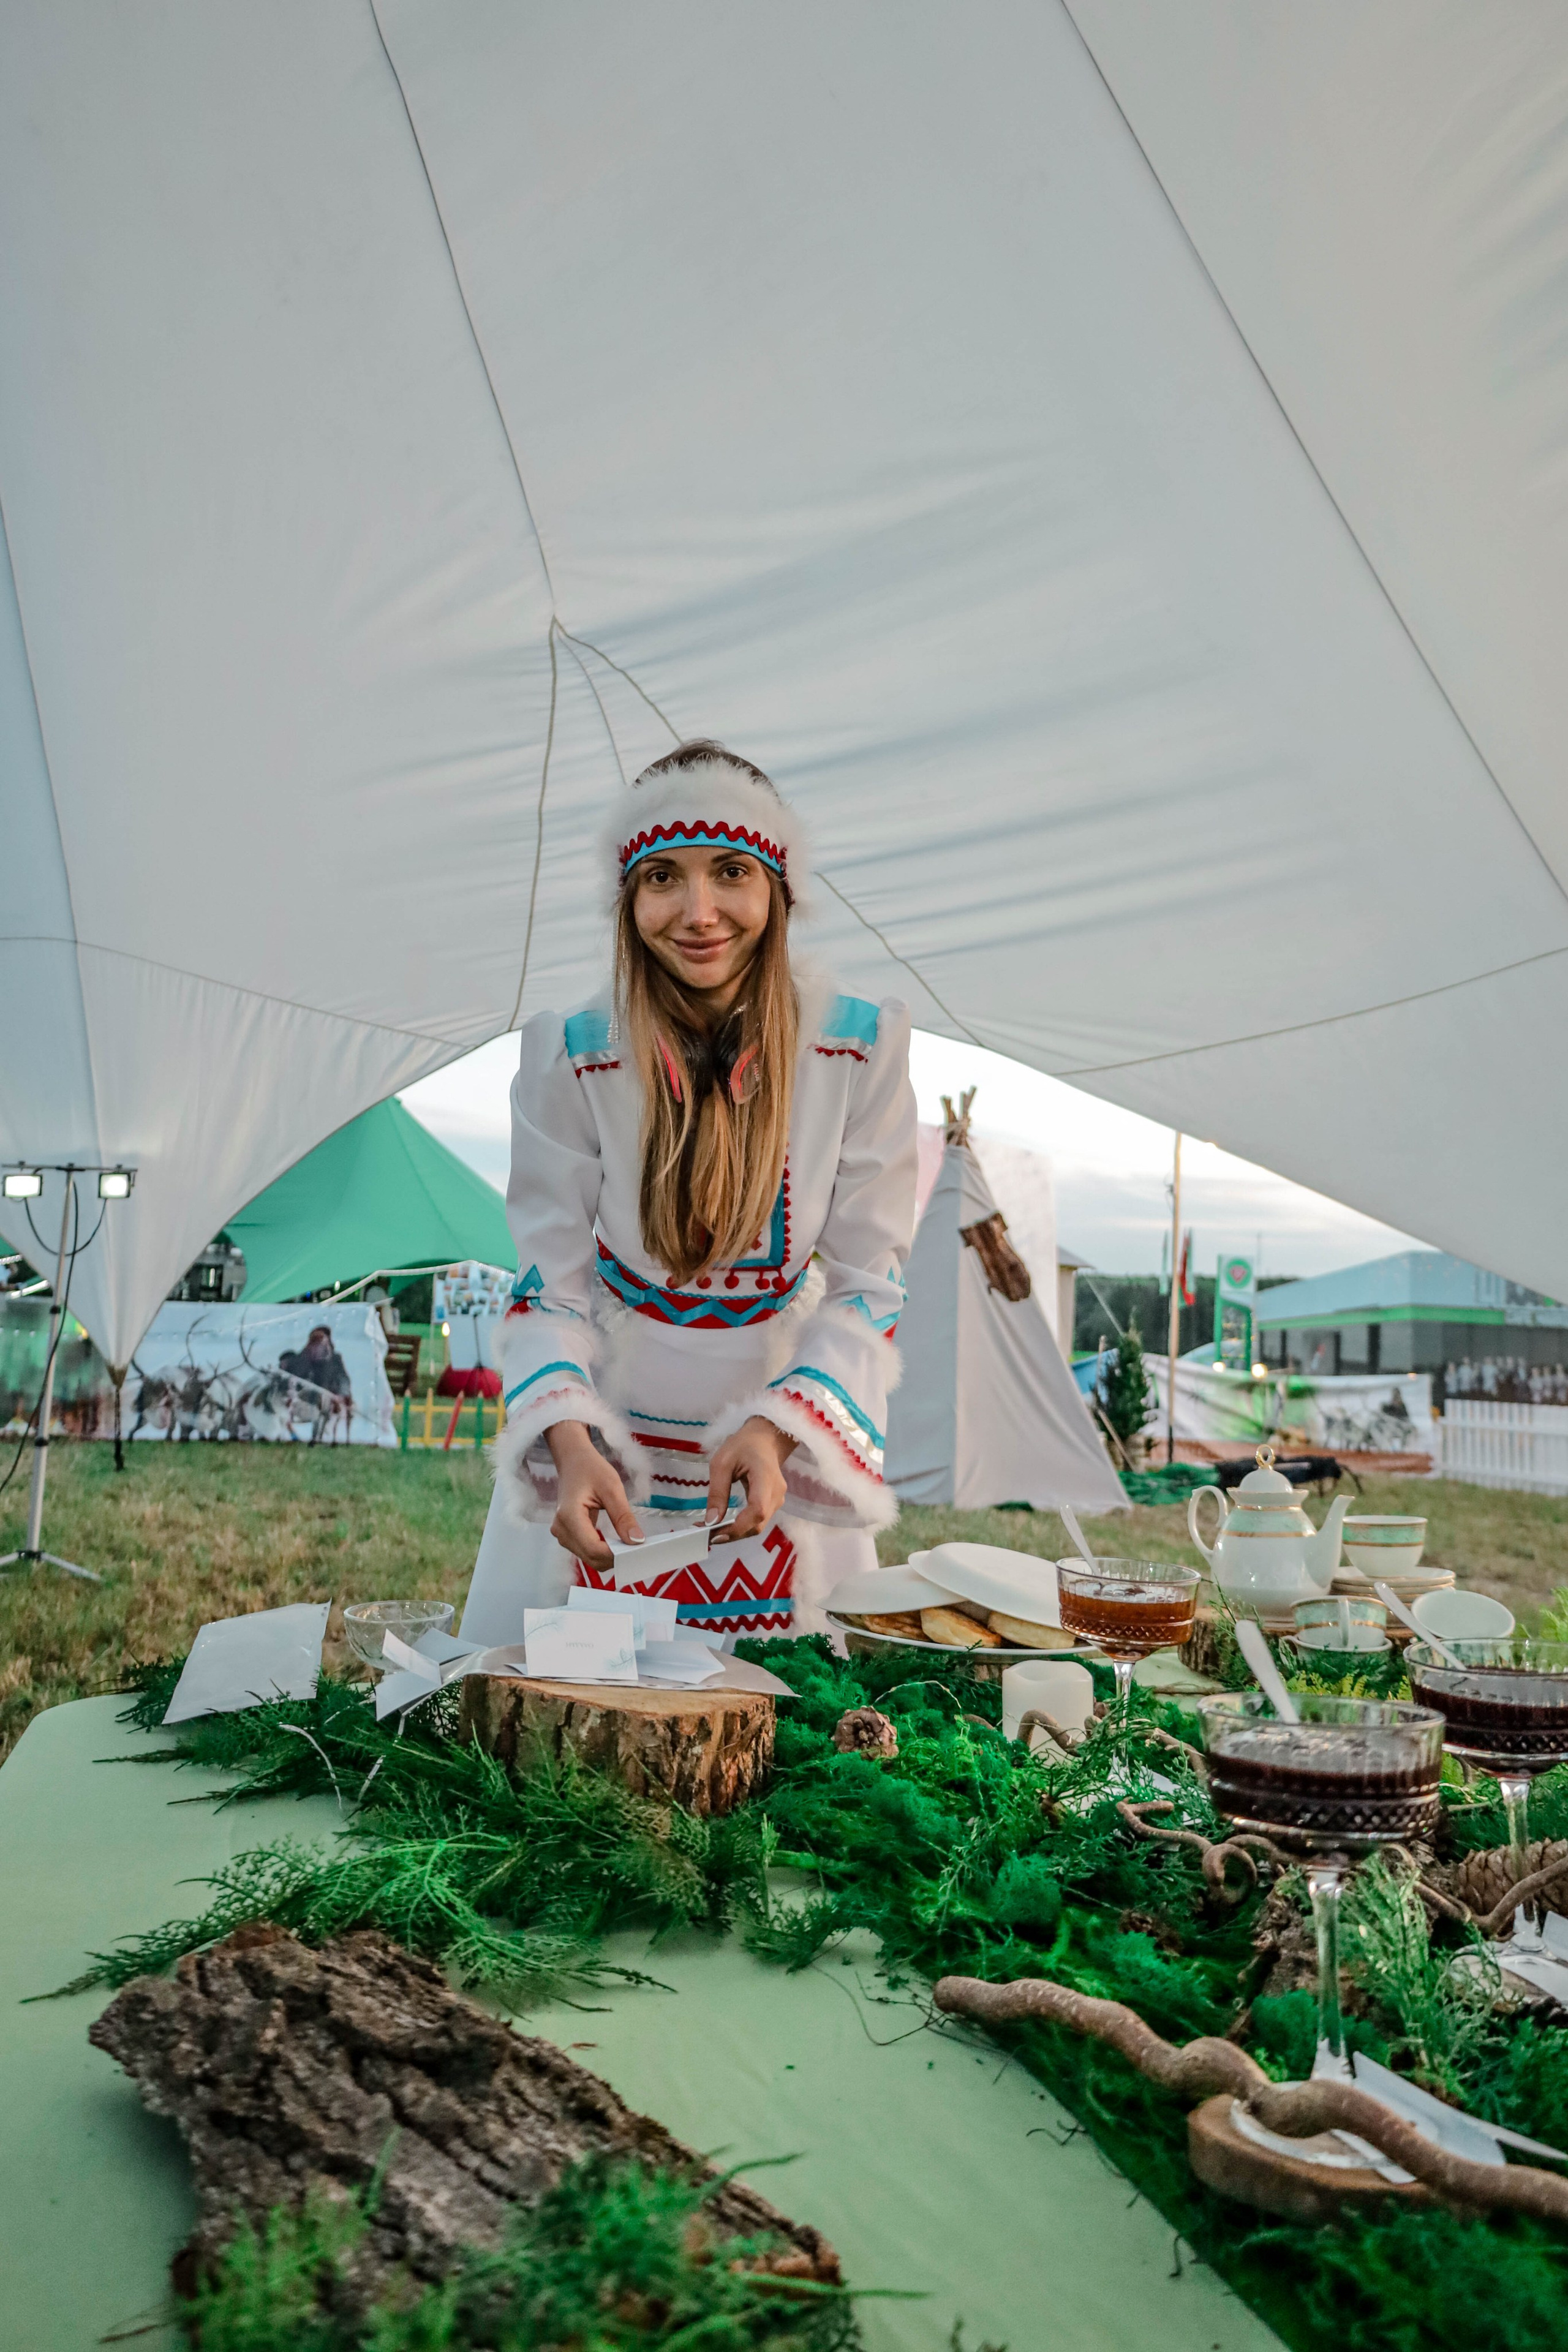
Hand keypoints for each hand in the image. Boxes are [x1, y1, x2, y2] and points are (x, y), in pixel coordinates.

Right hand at [546, 1420, 640, 1570]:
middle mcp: (561, 1530)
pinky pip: (585, 1551)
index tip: (637, 1549)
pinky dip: (602, 1551)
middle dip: (614, 1557)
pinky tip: (616, 1542)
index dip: (616, 1554)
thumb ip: (623, 1516)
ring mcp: (561, 1534)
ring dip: (608, 1555)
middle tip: (637, 1547)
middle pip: (590, 1557)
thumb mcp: (612, 1488)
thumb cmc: (591, 1469)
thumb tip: (636, 1541)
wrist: (573, 1460)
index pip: (593, 1549)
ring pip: (588, 1558)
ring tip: (628, 1544)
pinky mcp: (566, 1535)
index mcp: (569, 1516)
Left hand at [707, 1415, 794, 1542]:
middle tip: (706, 1535)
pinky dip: (741, 1526)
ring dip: (735, 1532)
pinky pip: (758, 1520)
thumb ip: (717, 1492)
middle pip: (758, 1524)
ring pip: (758, 1525)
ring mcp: (777, 1500)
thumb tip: (711, 1521)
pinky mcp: (773, 1503)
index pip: (757, 1511)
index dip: (738, 1527)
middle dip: (732, 1534)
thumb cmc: (742, 1446)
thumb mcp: (722, 1463)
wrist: (764, 1438)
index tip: (714, 1533)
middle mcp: (776, 1493)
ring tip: (712, 1531)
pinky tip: (724, 1524)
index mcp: (766, 1478)